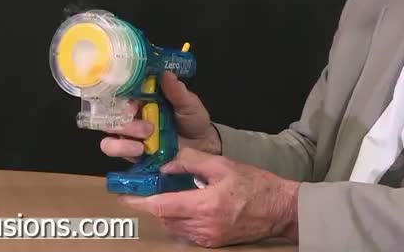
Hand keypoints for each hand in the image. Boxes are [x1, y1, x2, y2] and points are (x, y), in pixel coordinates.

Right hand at [100, 71, 220, 161]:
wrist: (201, 146)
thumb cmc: (193, 120)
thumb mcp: (189, 104)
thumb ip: (177, 92)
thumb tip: (166, 73)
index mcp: (143, 96)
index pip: (123, 89)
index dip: (122, 93)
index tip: (133, 102)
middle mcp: (132, 113)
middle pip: (111, 112)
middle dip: (124, 119)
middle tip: (147, 127)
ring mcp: (128, 132)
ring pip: (109, 131)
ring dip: (123, 133)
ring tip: (143, 140)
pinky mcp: (129, 151)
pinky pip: (113, 149)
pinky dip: (122, 149)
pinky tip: (139, 151)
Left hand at [118, 148, 299, 247]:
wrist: (280, 209)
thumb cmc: (255, 184)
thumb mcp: (222, 165)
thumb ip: (191, 160)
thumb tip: (166, 165)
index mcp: (207, 205)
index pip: (163, 206)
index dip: (140, 202)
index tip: (124, 197)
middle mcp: (205, 226)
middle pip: (165, 218)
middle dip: (155, 203)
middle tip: (151, 187)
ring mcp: (209, 238)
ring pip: (173, 226)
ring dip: (168, 211)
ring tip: (174, 193)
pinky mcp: (213, 243)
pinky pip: (186, 232)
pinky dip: (180, 219)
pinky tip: (189, 204)